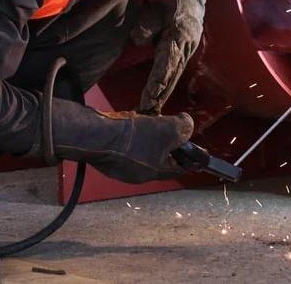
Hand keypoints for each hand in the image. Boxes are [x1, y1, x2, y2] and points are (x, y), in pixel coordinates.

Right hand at [44, 98, 194, 183]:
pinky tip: (132, 118)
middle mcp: (137, 172)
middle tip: (169, 124)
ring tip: (149, 118)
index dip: (190, 156)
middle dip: (167, 140)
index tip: (196, 148)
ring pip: (143, 147)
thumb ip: (183, 127)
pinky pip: (126, 142)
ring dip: (148, 132)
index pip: (179, 168)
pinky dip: (132, 130)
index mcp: (154, 172)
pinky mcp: (108, 151)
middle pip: (160, 156)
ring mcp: (121, 163)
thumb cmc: (133, 137)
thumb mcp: (167, 129)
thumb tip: (187, 123)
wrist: (94, 135)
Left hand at [133, 0, 207, 113]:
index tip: (148, 101)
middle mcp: (188, 43)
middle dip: (160, 95)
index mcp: (180, 34)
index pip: (166, 64)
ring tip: (151, 111)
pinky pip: (174, 67)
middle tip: (147, 114)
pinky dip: (166, 82)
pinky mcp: (186, 45)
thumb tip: (139, 41)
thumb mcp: (155, 4)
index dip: (156, 84)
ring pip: (174, 73)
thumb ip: (146, 24)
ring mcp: (189, 45)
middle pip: (172, 74)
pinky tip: (157, 95)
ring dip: (163, 92)